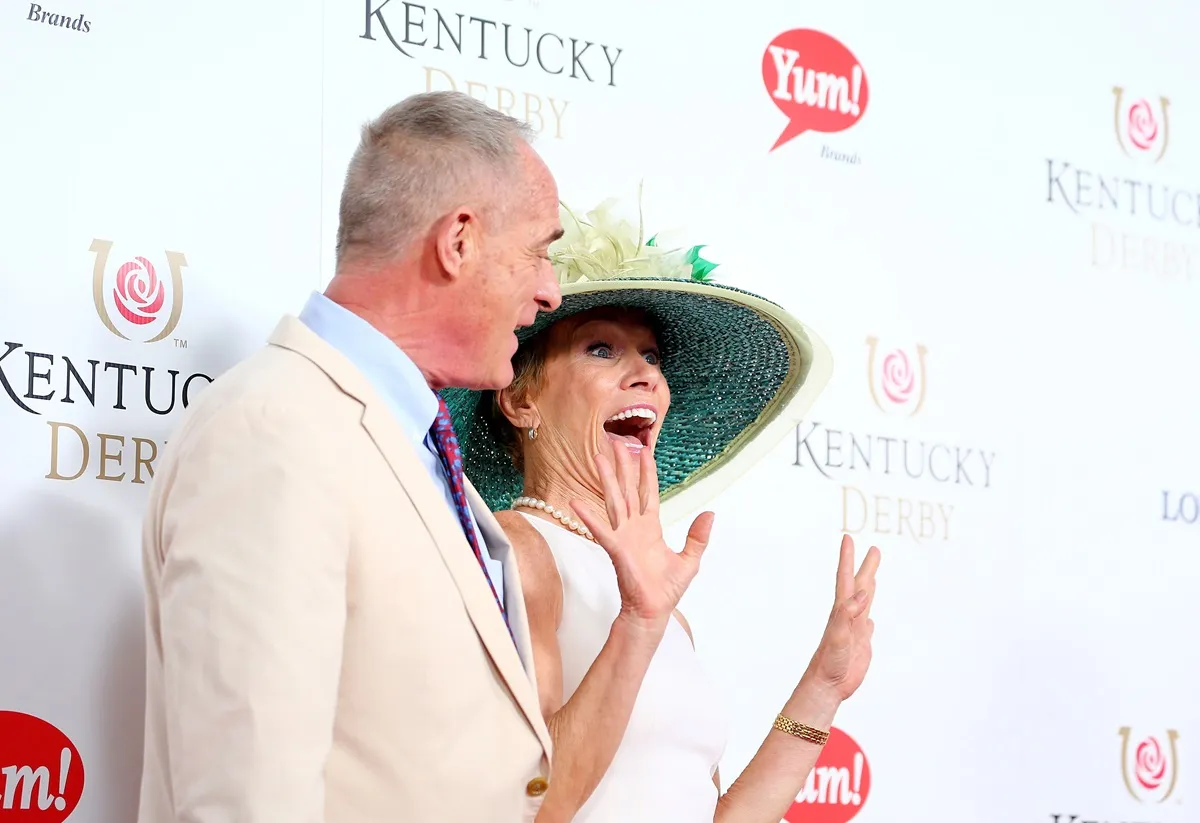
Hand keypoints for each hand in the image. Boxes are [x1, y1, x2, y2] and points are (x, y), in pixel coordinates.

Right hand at [571, 443, 713, 632]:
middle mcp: (635, 527)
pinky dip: (588, 517)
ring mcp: (623, 536)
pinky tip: (576, 503)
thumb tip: (711, 514)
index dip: (646, 471)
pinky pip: (601, 530)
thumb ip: (698, 537)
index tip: (644, 450)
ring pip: (614, 500)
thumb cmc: (666, 590)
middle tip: (616, 442)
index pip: (648, 492)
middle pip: (626, 489)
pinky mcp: (616, 549)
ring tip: (598, 458)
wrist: (653, 612)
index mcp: (651, 527)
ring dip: (606, 479)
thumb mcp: (690, 560)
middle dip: (622, 466)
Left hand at [803, 535, 880, 701]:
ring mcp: (854, 630)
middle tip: (875, 549)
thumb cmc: (829, 662)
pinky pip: (866, 626)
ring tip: (873, 574)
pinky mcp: (860, 644)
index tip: (848, 538)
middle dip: (866, 567)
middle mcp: (848, 617)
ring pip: (865, 603)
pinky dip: (868, 617)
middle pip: (859, 586)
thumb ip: (847, 614)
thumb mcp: (839, 636)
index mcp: (842, 611)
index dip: (847, 558)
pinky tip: (869, 617)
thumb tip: (861, 594)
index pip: (846, 578)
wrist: (826, 685)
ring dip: (869, 586)